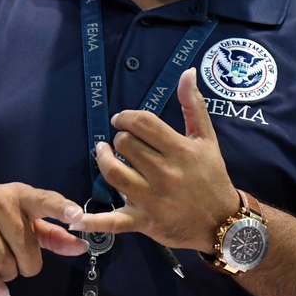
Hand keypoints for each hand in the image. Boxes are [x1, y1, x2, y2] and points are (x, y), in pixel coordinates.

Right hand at [0, 182, 87, 295]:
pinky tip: (1, 291)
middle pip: (25, 248)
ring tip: (1, 264)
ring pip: (4, 262)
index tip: (77, 215)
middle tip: (18, 260)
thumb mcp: (21, 216)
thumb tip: (80, 246)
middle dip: (26, 264)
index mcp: (20, 194)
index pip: (44, 200)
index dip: (60, 208)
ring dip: (7, 273)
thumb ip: (52, 234)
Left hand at [69, 68, 238, 251]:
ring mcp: (152, 199)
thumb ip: (194, 105)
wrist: (222, 222)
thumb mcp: (207, 139)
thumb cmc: (211, 176)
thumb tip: (187, 72)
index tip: (122, 121)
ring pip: (113, 172)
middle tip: (123, 142)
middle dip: (120, 139)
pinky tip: (73, 219)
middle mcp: (165, 173)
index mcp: (181, 150)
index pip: (142, 123)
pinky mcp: (143, 221)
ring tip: (104, 153)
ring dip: (103, 159)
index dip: (126, 118)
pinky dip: (92, 221)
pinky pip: (113, 221)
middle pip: (125, 145)